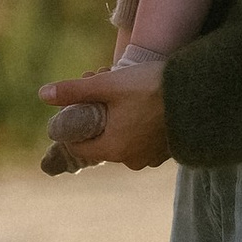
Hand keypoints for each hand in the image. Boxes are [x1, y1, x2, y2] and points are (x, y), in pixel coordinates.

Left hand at [38, 59, 172, 170]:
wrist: (198, 92)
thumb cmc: (151, 87)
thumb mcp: (108, 84)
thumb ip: (75, 91)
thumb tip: (43, 94)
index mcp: (112, 148)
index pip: (78, 145)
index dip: (74, 121)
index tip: (81, 100)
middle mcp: (130, 159)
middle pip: (101, 138)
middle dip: (97, 112)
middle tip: (102, 82)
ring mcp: (150, 157)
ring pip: (122, 136)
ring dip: (118, 115)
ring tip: (124, 86)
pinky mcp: (167, 150)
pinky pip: (141, 138)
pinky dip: (137, 122)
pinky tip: (144, 100)